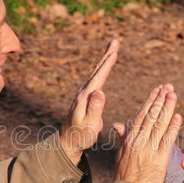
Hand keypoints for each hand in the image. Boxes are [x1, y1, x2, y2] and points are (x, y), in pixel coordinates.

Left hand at [59, 40, 118, 163]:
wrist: (68, 140)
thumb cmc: (80, 135)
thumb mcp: (88, 124)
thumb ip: (94, 108)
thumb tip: (100, 91)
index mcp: (85, 98)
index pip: (98, 78)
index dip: (106, 64)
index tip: (114, 52)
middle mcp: (84, 92)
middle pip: (97, 70)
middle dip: (106, 56)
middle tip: (115, 41)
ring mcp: (85, 93)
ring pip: (97, 73)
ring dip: (105, 59)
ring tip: (113, 48)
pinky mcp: (87, 96)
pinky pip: (97, 78)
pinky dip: (103, 69)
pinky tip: (105, 65)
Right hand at [113, 84, 181, 182]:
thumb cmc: (124, 175)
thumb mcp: (120, 154)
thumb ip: (123, 138)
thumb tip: (118, 125)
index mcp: (130, 139)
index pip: (141, 116)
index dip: (150, 102)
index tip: (157, 90)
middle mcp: (139, 142)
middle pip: (152, 117)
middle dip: (160, 100)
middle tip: (168, 88)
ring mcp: (149, 150)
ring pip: (160, 125)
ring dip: (167, 109)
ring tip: (173, 95)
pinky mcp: (159, 160)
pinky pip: (167, 141)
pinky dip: (173, 128)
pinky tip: (178, 116)